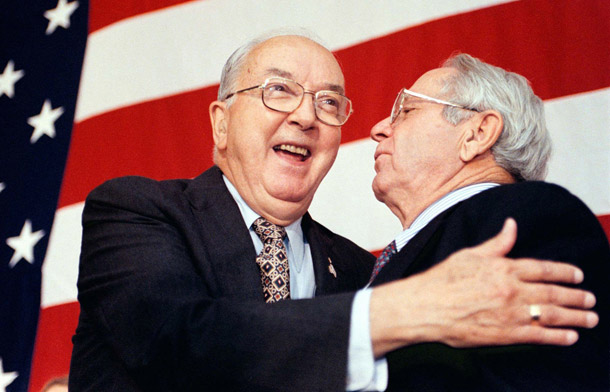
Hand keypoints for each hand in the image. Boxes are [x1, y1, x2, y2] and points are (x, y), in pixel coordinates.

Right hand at [369, 218, 597, 356]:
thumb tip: (512, 225)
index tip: (578, 275)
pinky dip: (558, 337)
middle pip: (553, 293)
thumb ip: (497, 243)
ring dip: (575, 317)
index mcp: (504, 268)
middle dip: (576, 296)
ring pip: (552, 314)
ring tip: (590, 319)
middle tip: (590, 299)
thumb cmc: (443, 279)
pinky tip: (570, 337)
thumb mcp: (470, 254)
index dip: (565, 272)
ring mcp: (510, 313)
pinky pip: (539, 336)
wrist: (427, 307)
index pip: (544, 269)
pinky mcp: (505, 334)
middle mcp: (512, 290)